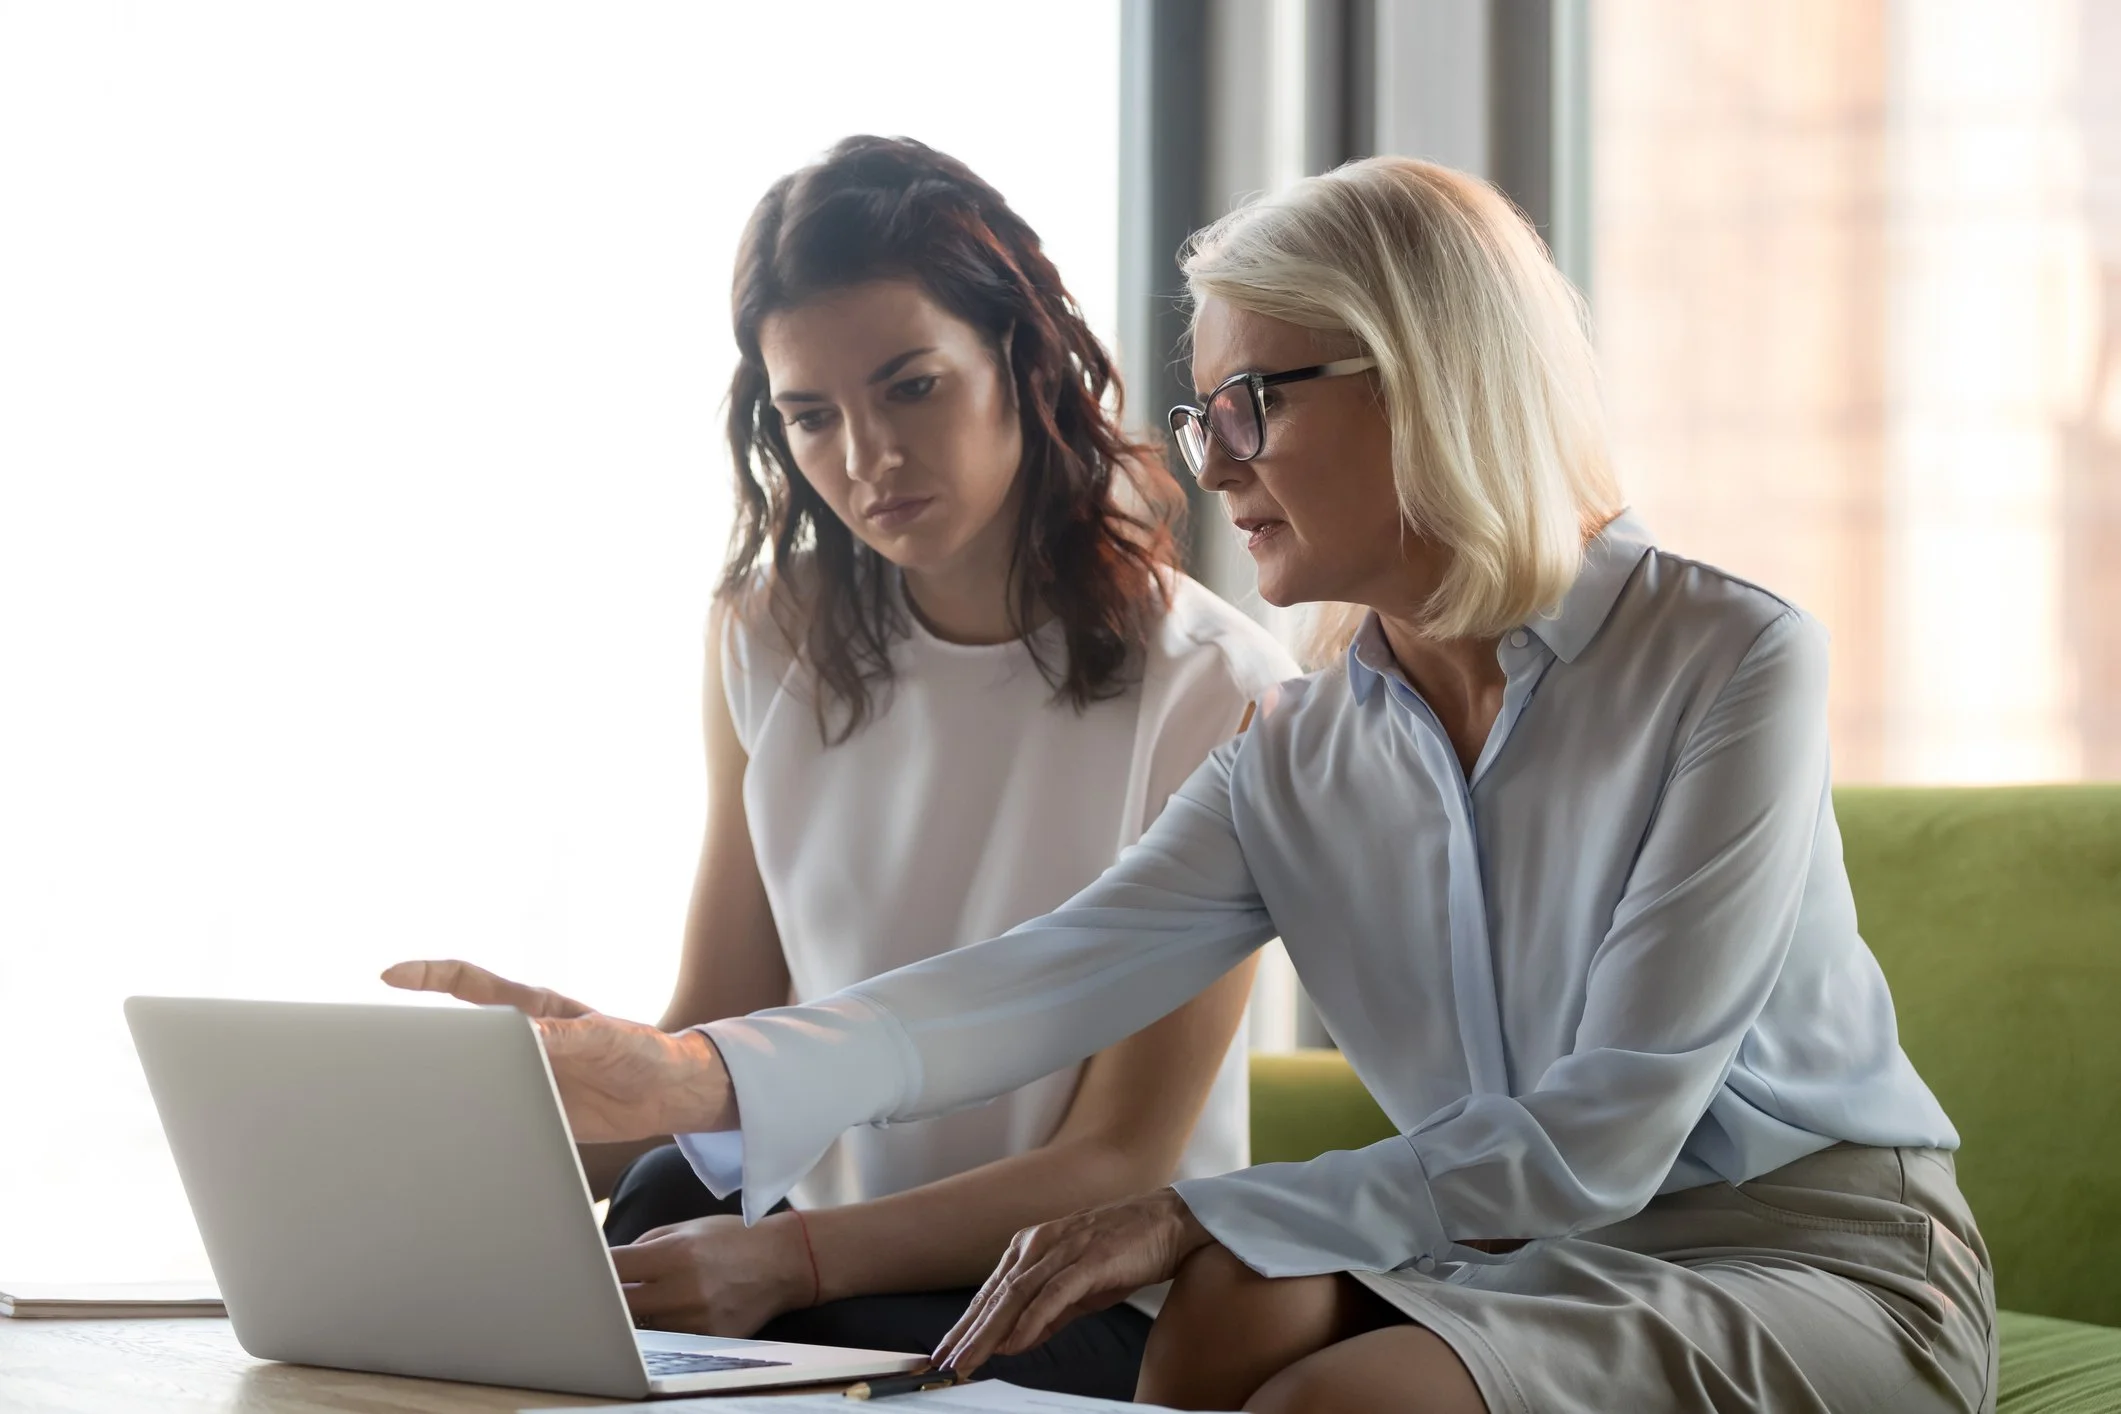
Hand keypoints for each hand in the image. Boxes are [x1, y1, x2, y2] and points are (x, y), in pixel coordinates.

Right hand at [381, 958, 735, 1141]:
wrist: (669, 1094)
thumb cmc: (641, 1050)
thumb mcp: (602, 1039)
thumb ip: (562, 1037)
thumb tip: (518, 1035)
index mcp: (532, 1012)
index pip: (468, 984)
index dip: (427, 976)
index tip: (388, 975)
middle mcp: (519, 1042)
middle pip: (453, 1035)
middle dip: (414, 1039)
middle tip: (373, 1048)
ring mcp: (521, 1078)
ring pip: (466, 1080)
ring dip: (438, 1089)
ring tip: (398, 1102)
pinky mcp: (530, 1112)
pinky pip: (490, 1117)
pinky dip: (468, 1127)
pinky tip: (448, 1141)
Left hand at [612, 1213, 813, 1336]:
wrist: (784, 1262)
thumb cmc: (733, 1239)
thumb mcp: (688, 1228)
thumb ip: (645, 1245)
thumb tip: (609, 1264)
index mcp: (676, 1254)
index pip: (615, 1266)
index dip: (593, 1269)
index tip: (581, 1271)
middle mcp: (684, 1289)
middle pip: (620, 1304)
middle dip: (606, 1298)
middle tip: (598, 1295)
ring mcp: (697, 1320)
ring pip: (641, 1327)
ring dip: (632, 1317)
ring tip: (634, 1305)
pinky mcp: (709, 1340)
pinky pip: (667, 1340)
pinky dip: (659, 1330)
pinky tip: (663, 1318)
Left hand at [933, 1188, 1213, 1376]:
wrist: (1169, 1222)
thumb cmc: (1124, 1251)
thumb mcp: (1078, 1288)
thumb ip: (1047, 1314)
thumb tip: (1015, 1342)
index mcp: (1032, 1247)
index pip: (991, 1293)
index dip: (966, 1325)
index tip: (945, 1353)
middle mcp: (1039, 1243)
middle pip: (995, 1296)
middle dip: (967, 1333)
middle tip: (943, 1363)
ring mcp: (1063, 1249)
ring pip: (1015, 1296)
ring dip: (988, 1333)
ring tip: (968, 1360)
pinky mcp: (1088, 1259)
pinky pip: (1052, 1294)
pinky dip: (1030, 1322)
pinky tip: (1013, 1345)